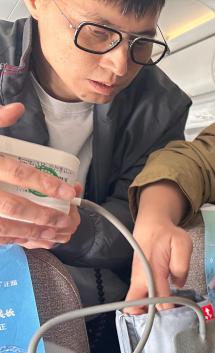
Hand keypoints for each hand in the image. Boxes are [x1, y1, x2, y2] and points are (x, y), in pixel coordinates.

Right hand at [0, 103, 78, 247]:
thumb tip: (17, 109)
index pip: (18, 174)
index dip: (45, 184)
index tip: (67, 192)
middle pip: (13, 207)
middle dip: (43, 216)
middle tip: (64, 219)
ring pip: (3, 226)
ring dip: (30, 232)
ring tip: (53, 233)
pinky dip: (11, 239)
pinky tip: (27, 239)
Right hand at [124, 212, 191, 312]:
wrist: (151, 225)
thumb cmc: (168, 235)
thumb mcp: (183, 243)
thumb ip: (182, 265)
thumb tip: (178, 284)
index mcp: (153, 271)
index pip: (158, 298)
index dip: (167, 310)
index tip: (178, 316)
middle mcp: (141, 278)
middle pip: (136, 305)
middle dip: (148, 317)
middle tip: (166, 323)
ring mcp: (137, 280)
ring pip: (135, 303)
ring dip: (146, 313)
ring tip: (165, 319)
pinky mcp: (137, 281)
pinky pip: (138, 298)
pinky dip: (145, 307)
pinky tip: (160, 311)